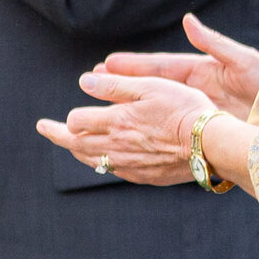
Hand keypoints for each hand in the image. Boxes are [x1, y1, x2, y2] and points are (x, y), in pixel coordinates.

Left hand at [36, 70, 215, 185]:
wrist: (215, 145)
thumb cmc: (185, 109)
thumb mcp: (150, 87)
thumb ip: (113, 86)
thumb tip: (83, 82)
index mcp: (116, 123)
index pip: (76, 122)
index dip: (71, 116)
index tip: (70, 113)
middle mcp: (118, 147)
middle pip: (76, 145)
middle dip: (57, 136)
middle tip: (44, 128)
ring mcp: (131, 165)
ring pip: (93, 161)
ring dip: (77, 151)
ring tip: (69, 143)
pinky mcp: (146, 176)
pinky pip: (115, 172)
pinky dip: (103, 164)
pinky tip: (104, 159)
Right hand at [97, 14, 258, 120]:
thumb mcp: (246, 62)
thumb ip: (215, 43)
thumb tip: (188, 21)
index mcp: (204, 72)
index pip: (161, 67)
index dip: (133, 65)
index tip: (106, 63)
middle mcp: (198, 91)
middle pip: (153, 87)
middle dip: (123, 83)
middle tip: (91, 81)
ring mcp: (200, 110)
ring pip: (158, 109)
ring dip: (130, 107)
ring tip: (103, 106)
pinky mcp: (206, 130)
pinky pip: (172, 128)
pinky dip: (150, 129)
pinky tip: (133, 133)